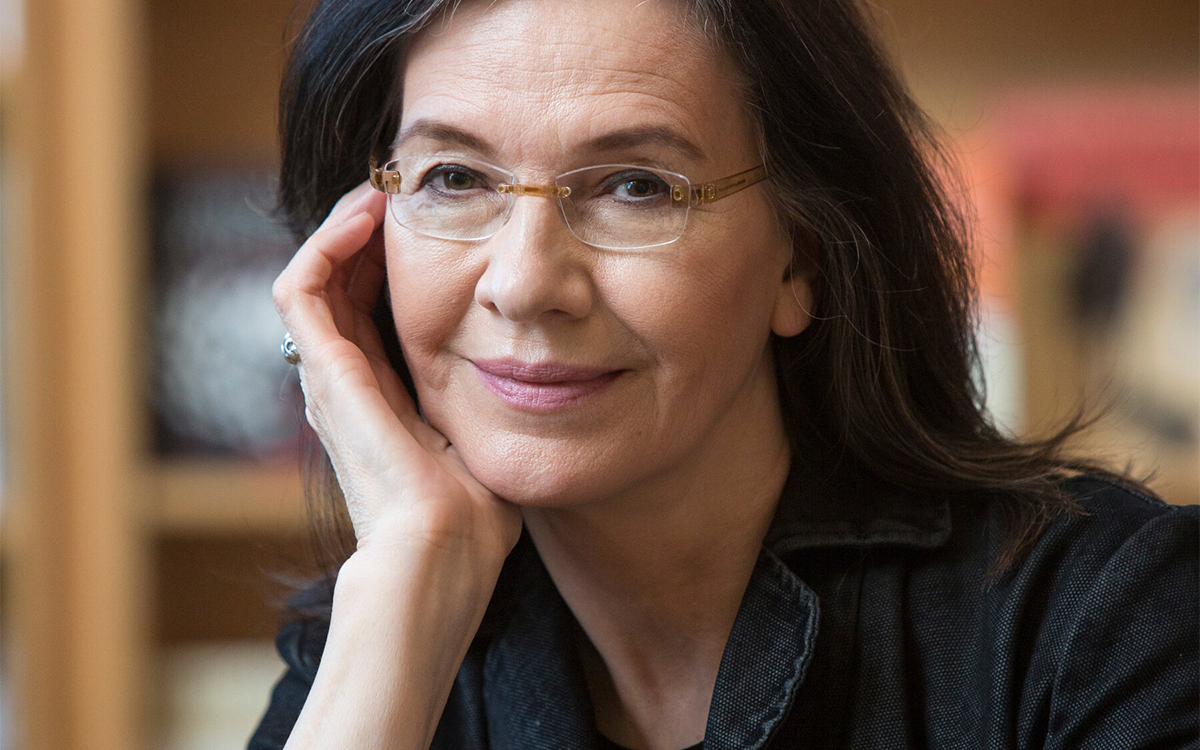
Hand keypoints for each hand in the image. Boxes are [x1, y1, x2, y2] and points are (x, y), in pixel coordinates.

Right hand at [272, 182, 521, 565]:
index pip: (370, 311)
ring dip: (342, 228)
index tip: (433, 225)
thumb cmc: (472, 517)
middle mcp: (345, 384)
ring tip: (382, 193)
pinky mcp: (323, 372)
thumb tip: (533, 376)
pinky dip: (326, 243)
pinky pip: (302, 287)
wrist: (442, 551)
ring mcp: (328, 378)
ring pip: (313, 277)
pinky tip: (367, 214)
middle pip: (339, 287)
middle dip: (367, 237)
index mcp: (380, 398)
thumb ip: (488, 405)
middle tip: (403, 195)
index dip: (390, 264)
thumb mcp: (483, 440)